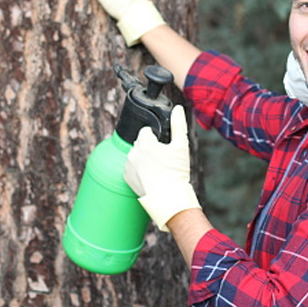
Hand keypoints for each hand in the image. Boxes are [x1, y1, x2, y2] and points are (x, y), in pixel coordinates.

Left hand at [124, 105, 199, 230]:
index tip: (164, 146)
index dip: (156, 136)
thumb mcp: (181, 146)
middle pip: (140, 143)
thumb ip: (178, 124)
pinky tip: (151, 176)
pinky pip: (131, 168)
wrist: (168, 198)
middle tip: (163, 158)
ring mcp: (128, 166)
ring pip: (135, 155)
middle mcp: (133, 153)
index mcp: (144, 143)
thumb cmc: (176, 172)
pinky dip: (139, 170)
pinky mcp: (126, 178)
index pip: (146, 131)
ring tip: (158, 169)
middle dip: (149, 147)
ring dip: (143, 158)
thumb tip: (177, 108)